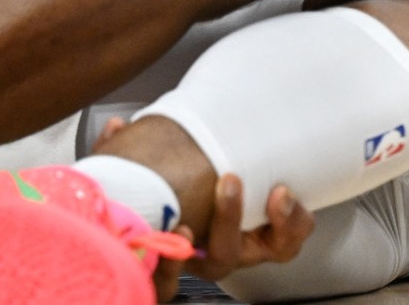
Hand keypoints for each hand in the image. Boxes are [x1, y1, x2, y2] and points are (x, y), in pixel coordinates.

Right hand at [92, 120, 316, 298]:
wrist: (221, 178)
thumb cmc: (176, 185)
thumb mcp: (144, 173)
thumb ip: (123, 157)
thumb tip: (115, 127)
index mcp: (176, 250)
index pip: (165, 281)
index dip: (170, 266)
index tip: (178, 227)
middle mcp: (211, 254)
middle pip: (222, 259)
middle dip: (227, 221)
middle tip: (228, 181)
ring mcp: (246, 246)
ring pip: (267, 251)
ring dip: (274, 223)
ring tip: (276, 192)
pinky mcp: (275, 234)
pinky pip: (289, 237)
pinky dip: (293, 218)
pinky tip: (286, 194)